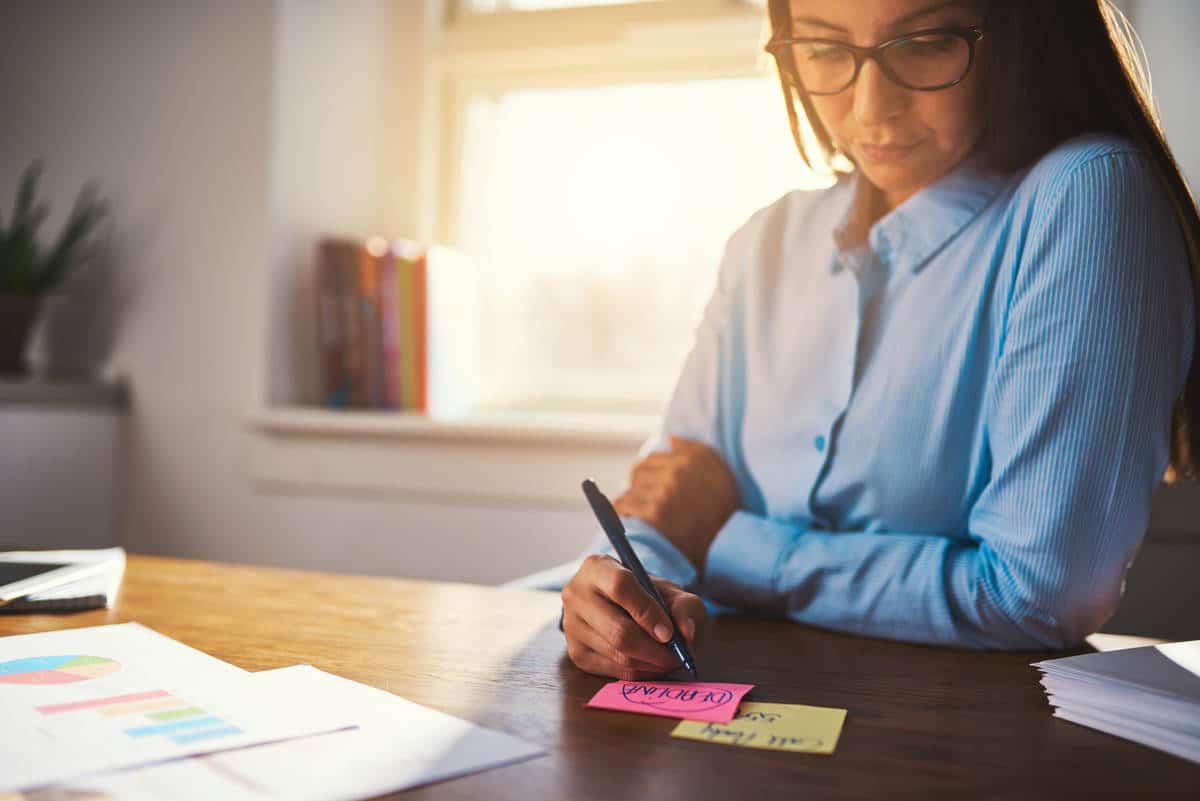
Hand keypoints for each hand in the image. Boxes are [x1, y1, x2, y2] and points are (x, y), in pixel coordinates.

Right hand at [561, 554, 706, 680]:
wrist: (620, 606)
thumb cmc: (646, 595)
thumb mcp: (670, 591)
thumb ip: (684, 605)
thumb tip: (686, 632)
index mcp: (597, 567)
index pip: (621, 587)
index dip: (648, 612)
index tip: (669, 633)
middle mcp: (576, 595)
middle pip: (618, 630)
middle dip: (654, 649)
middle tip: (677, 656)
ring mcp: (571, 626)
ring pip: (617, 654)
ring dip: (651, 663)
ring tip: (669, 659)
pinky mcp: (575, 653)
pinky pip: (613, 671)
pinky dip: (640, 672)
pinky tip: (652, 664)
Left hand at [613, 436, 738, 571]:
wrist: (727, 548)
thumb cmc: (724, 510)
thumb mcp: (720, 472)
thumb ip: (695, 450)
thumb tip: (670, 439)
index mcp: (689, 460)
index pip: (652, 459)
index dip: (651, 474)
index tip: (654, 488)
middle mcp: (675, 474)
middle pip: (637, 472)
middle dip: (640, 486)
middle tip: (649, 502)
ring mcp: (663, 495)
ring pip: (629, 490)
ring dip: (633, 502)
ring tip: (645, 515)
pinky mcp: (653, 515)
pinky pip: (625, 507)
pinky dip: (626, 514)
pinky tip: (637, 522)